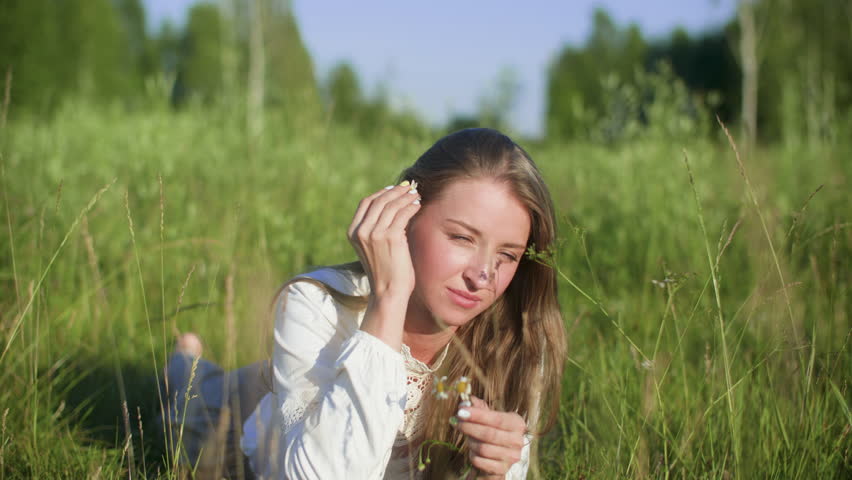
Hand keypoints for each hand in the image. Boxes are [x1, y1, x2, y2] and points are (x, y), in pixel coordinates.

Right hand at [348, 183, 420, 348]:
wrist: (388, 292)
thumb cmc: (385, 271)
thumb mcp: (374, 247)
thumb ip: (377, 228)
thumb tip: (392, 205)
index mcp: (353, 232)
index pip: (366, 203)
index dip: (381, 193)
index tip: (395, 189)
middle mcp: (361, 231)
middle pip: (379, 200)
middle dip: (396, 192)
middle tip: (410, 188)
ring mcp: (374, 233)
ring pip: (392, 205)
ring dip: (406, 197)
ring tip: (417, 195)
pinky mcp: (390, 237)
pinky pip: (403, 213)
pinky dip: (411, 206)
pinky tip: (418, 206)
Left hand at [456, 396, 526, 477]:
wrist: (500, 457)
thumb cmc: (494, 432)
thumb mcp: (491, 418)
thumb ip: (480, 408)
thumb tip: (467, 400)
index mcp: (517, 424)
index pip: (496, 419)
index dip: (477, 415)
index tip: (461, 411)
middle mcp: (517, 441)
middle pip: (489, 434)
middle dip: (469, 427)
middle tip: (457, 422)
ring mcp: (511, 457)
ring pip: (483, 448)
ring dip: (471, 442)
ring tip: (468, 438)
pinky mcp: (501, 470)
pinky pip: (479, 461)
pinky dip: (472, 455)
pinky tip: (473, 451)